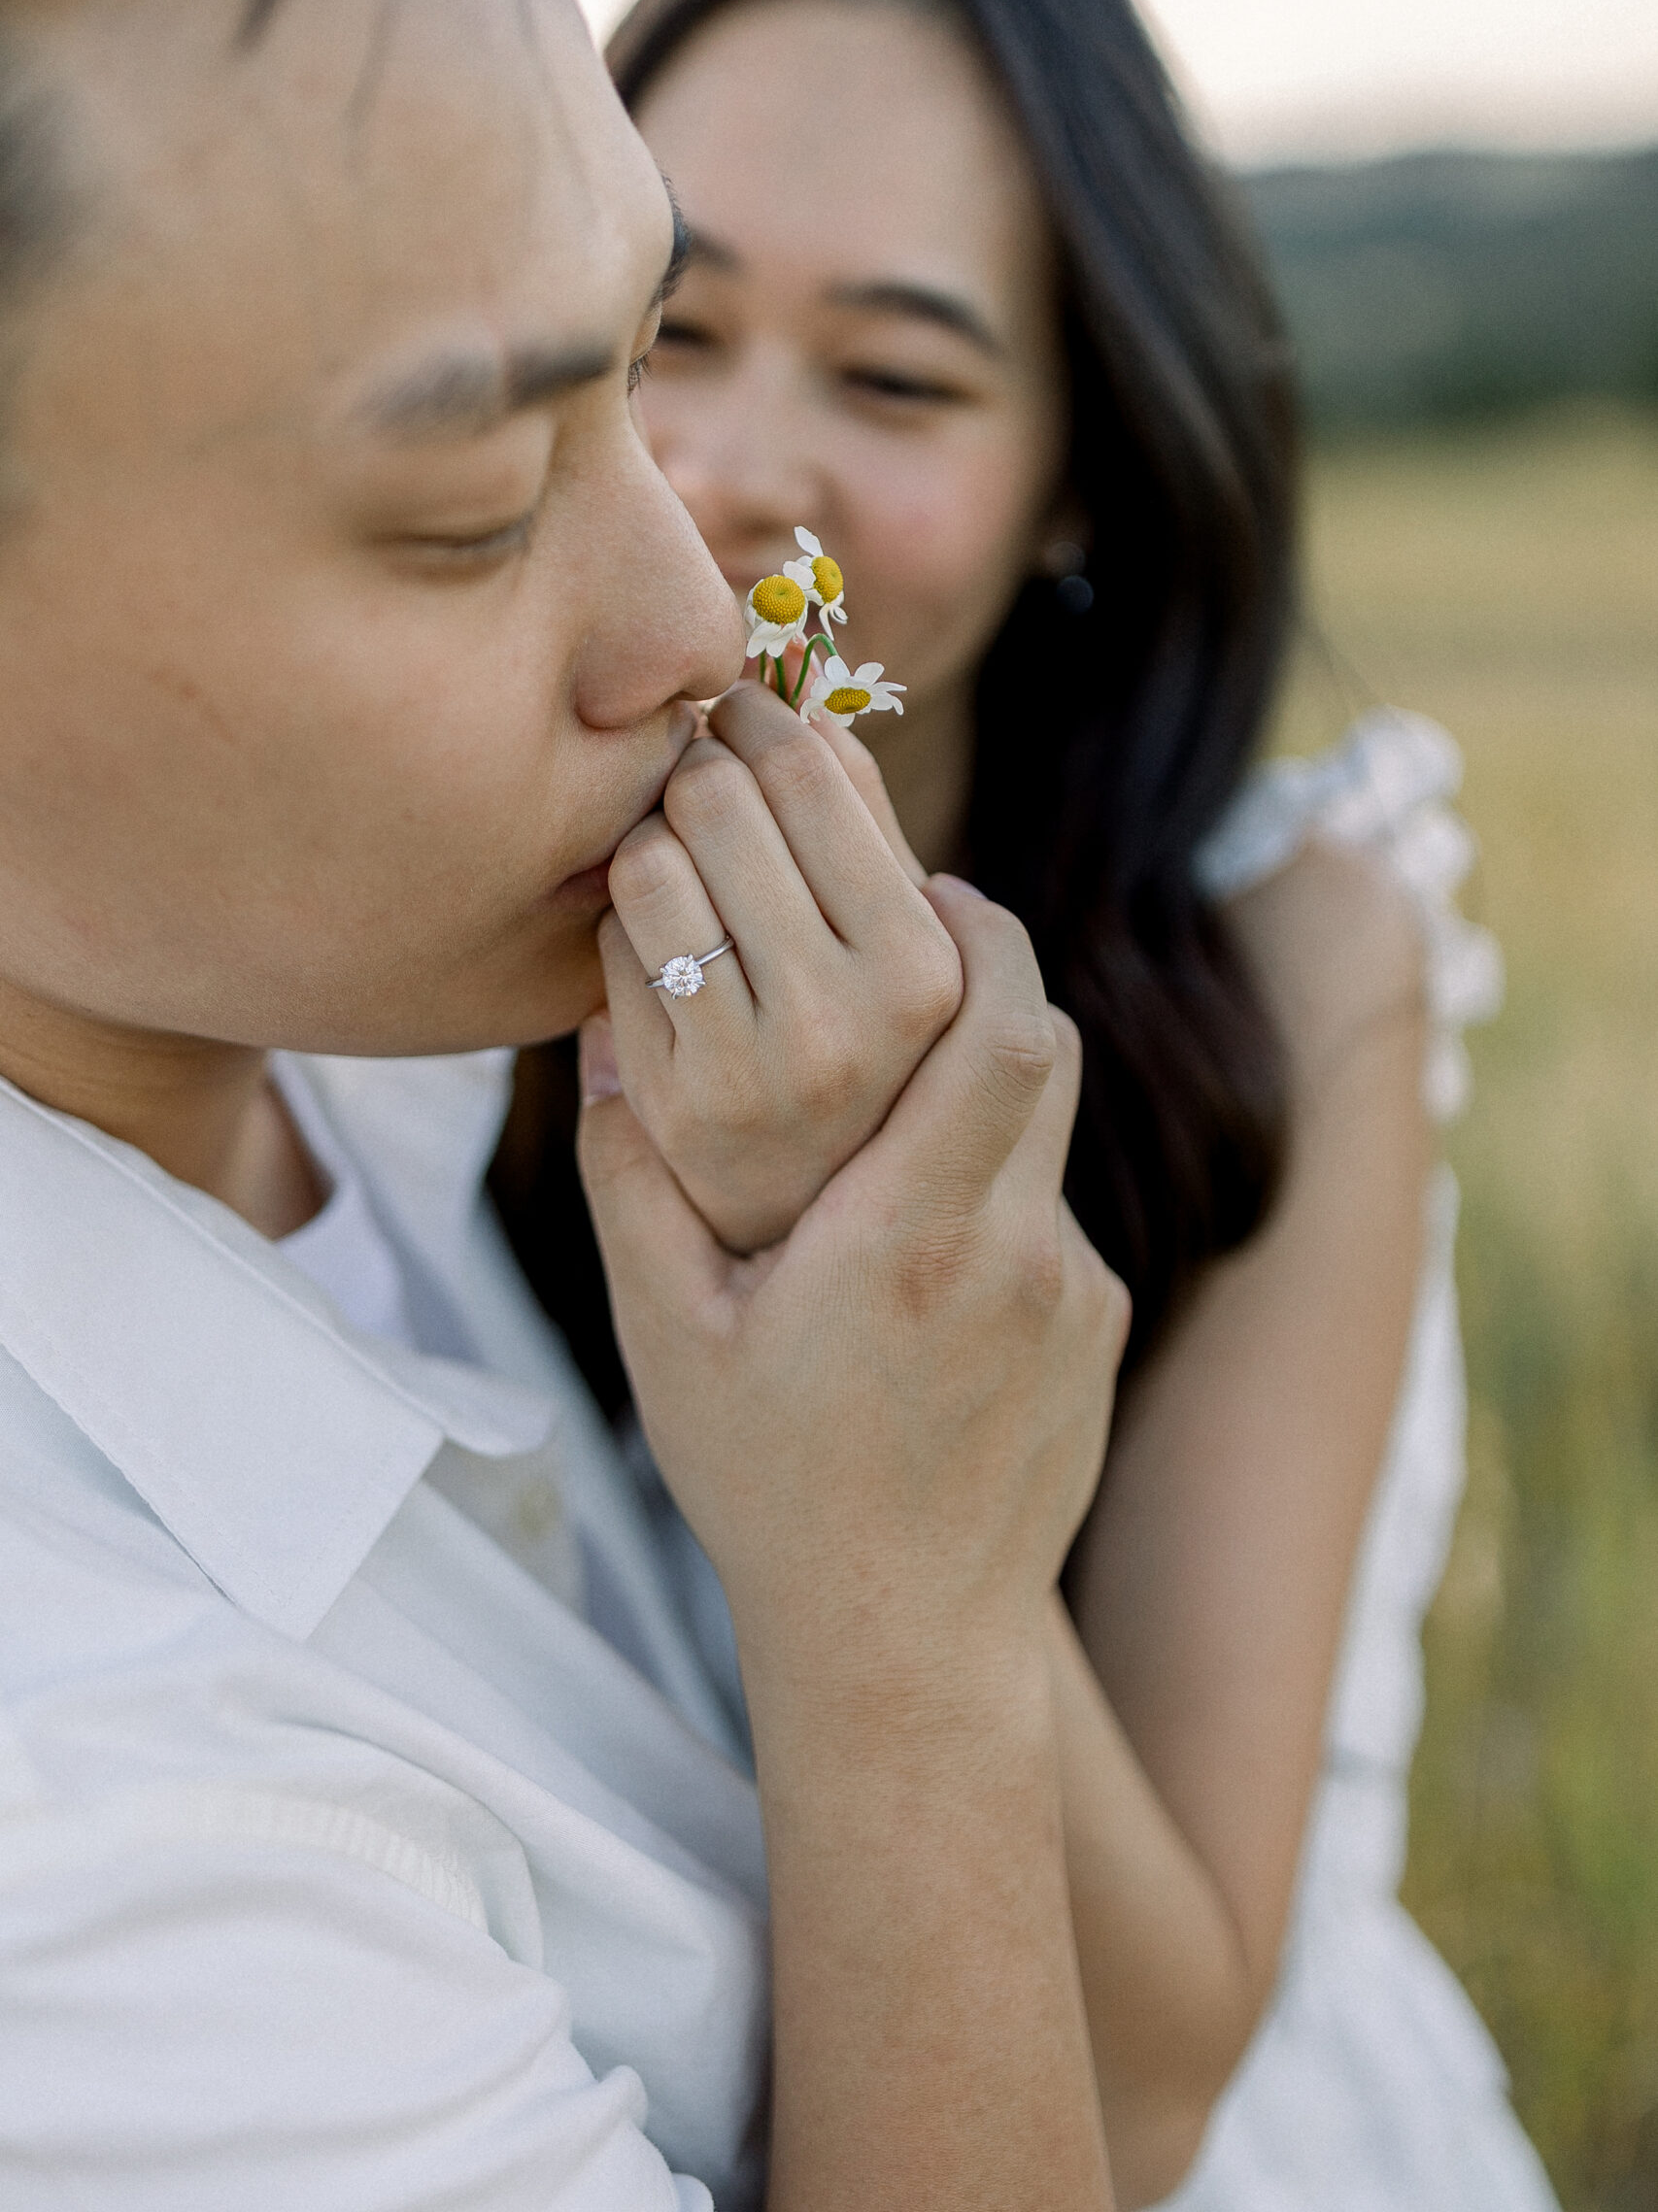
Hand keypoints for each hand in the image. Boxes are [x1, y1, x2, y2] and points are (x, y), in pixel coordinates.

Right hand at [579, 875, 1127, 1693]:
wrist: (905, 1643)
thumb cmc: (770, 1490)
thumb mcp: (667, 1338)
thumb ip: (629, 1179)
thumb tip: (598, 1037)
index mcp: (913, 1238)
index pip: (1006, 1030)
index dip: (982, 934)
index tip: (929, 887)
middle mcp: (1020, 1254)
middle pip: (1046, 1047)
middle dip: (990, 976)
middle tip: (916, 944)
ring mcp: (1074, 1295)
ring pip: (1048, 1128)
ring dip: (986, 1083)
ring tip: (897, 1095)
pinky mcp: (1098, 1332)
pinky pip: (1051, 1209)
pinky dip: (995, 1183)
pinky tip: (916, 1241)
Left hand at [597, 680, 960, 1252]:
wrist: (820, 1211)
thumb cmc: (869, 1041)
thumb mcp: (907, 939)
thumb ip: (865, 821)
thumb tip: (803, 689)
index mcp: (924, 969)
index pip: (807, 776)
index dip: (756, 717)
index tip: (740, 708)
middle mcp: (842, 1025)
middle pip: (715, 800)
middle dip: (698, 763)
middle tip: (701, 764)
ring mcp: (747, 1069)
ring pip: (648, 862)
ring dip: (654, 837)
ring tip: (683, 852)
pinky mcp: (666, 1101)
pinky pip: (611, 944)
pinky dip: (628, 920)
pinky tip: (664, 938)